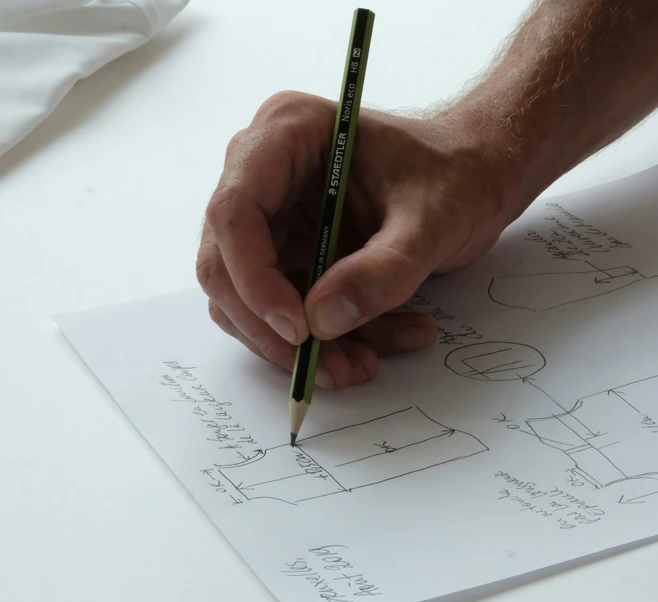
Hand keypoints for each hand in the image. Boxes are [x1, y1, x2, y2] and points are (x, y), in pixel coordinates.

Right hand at [197, 91, 520, 389]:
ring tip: (364, 363)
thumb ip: (383, 270)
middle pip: (227, 266)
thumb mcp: (433, 219)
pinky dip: (323, 342)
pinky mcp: (287, 256)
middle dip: (275, 329)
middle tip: (330, 368)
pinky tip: (373, 347)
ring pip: (249, 302)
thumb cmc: (456, 175)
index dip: (254, 278)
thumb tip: (321, 323)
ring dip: (300, 347)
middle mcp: (264, 176)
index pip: (233, 212)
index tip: (301, 330)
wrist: (474, 179)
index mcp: (286, 134)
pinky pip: (282, 313)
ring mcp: (272, 220)